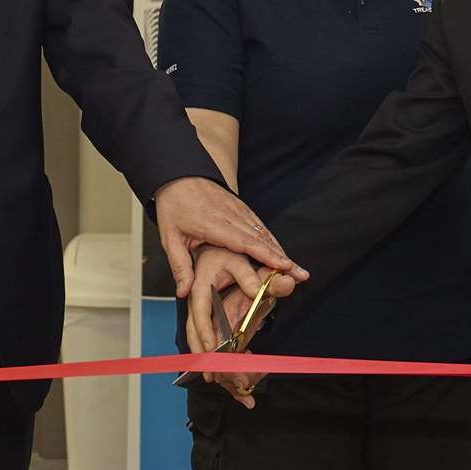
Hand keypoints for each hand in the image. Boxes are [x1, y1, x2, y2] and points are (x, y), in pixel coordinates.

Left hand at [153, 176, 307, 297]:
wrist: (179, 177)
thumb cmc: (174, 206)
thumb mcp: (169, 237)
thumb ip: (179, 265)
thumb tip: (184, 292)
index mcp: (214, 224)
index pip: (244, 242)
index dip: (265, 255)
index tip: (283, 266)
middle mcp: (231, 216)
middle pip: (261, 240)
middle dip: (282, 258)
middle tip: (301, 274)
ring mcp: (239, 211)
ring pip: (264, 233)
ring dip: (281, 251)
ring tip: (297, 269)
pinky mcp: (242, 208)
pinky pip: (260, 226)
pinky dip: (272, 240)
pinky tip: (281, 253)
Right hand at [185, 245, 296, 409]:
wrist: (214, 252)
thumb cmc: (224, 255)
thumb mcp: (244, 261)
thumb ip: (265, 276)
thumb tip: (289, 282)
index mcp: (202, 295)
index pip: (200, 320)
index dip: (206, 339)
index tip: (214, 355)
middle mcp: (200, 312)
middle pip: (200, 344)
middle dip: (213, 366)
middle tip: (230, 384)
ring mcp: (205, 322)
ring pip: (208, 353)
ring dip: (224, 375)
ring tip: (245, 396)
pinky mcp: (214, 329)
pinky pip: (217, 352)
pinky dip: (230, 369)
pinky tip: (246, 384)